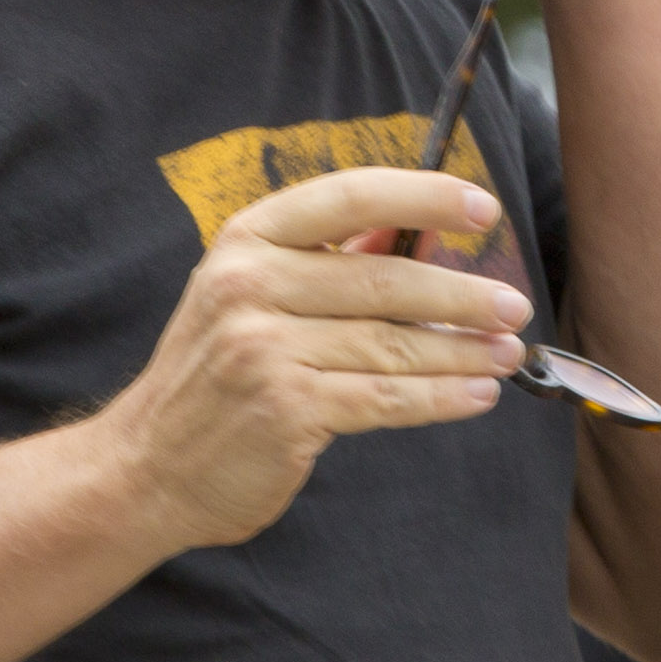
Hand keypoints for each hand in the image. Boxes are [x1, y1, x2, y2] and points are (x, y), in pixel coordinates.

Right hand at [96, 167, 528, 554]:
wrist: (147, 465)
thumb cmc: (216, 373)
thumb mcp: (255, 295)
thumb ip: (334, 260)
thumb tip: (426, 229)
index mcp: (248, 239)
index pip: (350, 197)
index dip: (423, 196)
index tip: (483, 207)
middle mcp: (251, 284)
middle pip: (384, 278)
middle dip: (462, 293)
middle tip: (513, 304)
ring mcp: (266, 348)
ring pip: (393, 342)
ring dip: (462, 350)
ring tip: (506, 352)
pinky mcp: (286, 409)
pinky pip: (385, 397)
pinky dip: (439, 398)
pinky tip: (475, 396)